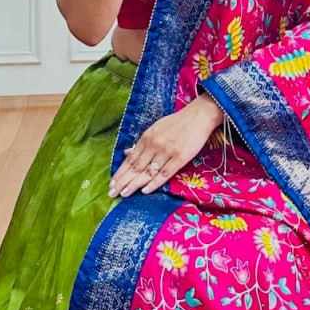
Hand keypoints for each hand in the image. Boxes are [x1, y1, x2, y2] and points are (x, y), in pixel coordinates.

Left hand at [108, 94, 224, 197]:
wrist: (198, 116)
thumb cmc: (177, 123)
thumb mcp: (156, 129)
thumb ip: (142, 142)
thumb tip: (127, 151)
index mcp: (146, 138)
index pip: (130, 159)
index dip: (120, 172)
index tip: (111, 184)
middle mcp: (154, 145)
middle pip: (135, 167)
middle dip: (123, 181)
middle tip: (112, 193)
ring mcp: (166, 152)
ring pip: (147, 172)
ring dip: (134, 184)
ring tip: (124, 194)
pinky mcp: (180, 157)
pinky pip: (165, 173)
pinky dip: (154, 183)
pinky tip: (145, 191)